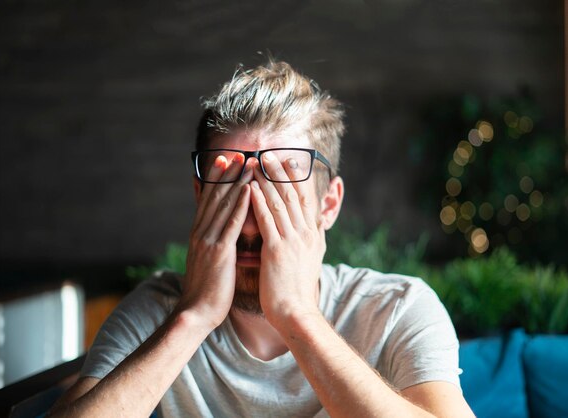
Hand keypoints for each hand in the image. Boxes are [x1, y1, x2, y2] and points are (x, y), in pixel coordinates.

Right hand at [178, 154, 251, 327]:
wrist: (196, 312)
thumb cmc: (207, 289)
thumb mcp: (208, 260)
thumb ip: (213, 242)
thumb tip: (220, 232)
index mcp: (199, 233)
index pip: (208, 199)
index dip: (216, 178)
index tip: (225, 160)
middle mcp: (201, 232)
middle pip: (215, 196)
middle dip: (227, 173)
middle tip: (238, 152)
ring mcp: (209, 240)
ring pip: (224, 204)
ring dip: (237, 181)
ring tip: (248, 163)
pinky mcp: (219, 252)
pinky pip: (231, 223)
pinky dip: (241, 204)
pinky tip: (249, 189)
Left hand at [249, 151, 325, 325]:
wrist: (296, 313)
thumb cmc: (299, 290)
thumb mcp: (313, 260)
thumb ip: (313, 239)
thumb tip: (317, 224)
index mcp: (313, 235)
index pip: (305, 199)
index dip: (296, 178)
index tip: (288, 161)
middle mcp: (305, 233)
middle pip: (292, 194)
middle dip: (280, 172)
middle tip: (269, 153)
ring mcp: (292, 240)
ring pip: (279, 202)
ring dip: (267, 180)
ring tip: (256, 162)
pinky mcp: (276, 250)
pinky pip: (266, 220)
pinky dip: (258, 201)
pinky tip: (250, 187)